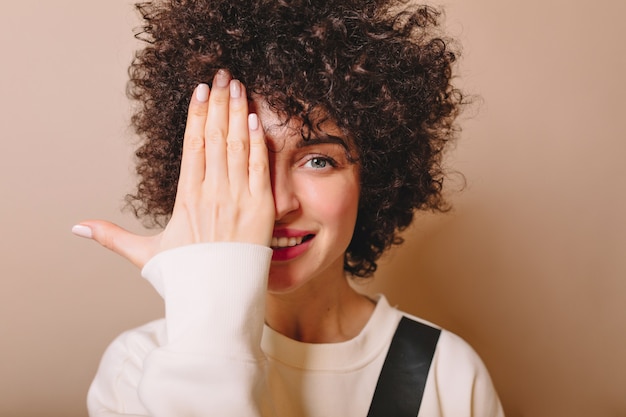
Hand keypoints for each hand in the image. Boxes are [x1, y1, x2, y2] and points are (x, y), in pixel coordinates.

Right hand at [72, 70, 274, 267]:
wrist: (217, 301)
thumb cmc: (183, 277)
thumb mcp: (145, 254)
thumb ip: (112, 236)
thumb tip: (76, 226)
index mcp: (186, 197)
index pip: (192, 145)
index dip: (196, 115)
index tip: (199, 90)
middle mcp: (211, 192)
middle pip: (215, 137)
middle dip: (219, 103)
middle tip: (222, 74)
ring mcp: (238, 199)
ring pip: (237, 145)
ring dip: (238, 112)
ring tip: (238, 86)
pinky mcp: (261, 209)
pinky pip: (259, 167)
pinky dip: (258, 141)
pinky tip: (256, 118)